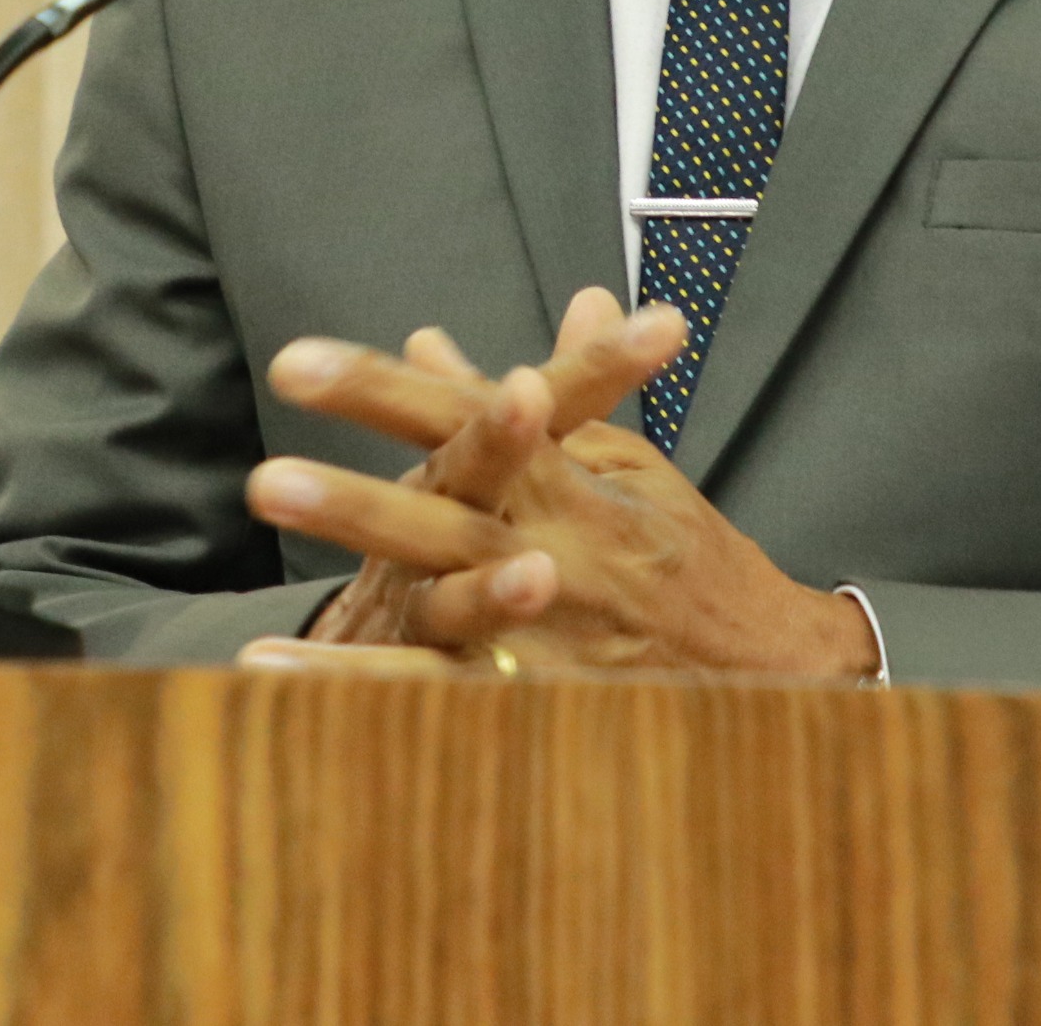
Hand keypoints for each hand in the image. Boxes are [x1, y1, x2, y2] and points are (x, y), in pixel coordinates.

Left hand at [239, 291, 882, 682]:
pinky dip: (368, 696)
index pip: (465, 418)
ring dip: (358, 632)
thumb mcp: (619, 461)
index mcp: (568, 478)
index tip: (293, 364)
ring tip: (264, 625)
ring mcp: (554, 631)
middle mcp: (558, 548)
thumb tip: (429, 341)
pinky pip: (448, 700)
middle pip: (447, 516)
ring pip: (448, 614)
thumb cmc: (685, 554)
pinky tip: (286, 687)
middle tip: (265, 485)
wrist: (777, 666)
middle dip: (357, 502)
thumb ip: (520, 402)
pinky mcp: (548, 695)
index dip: (382, 391)